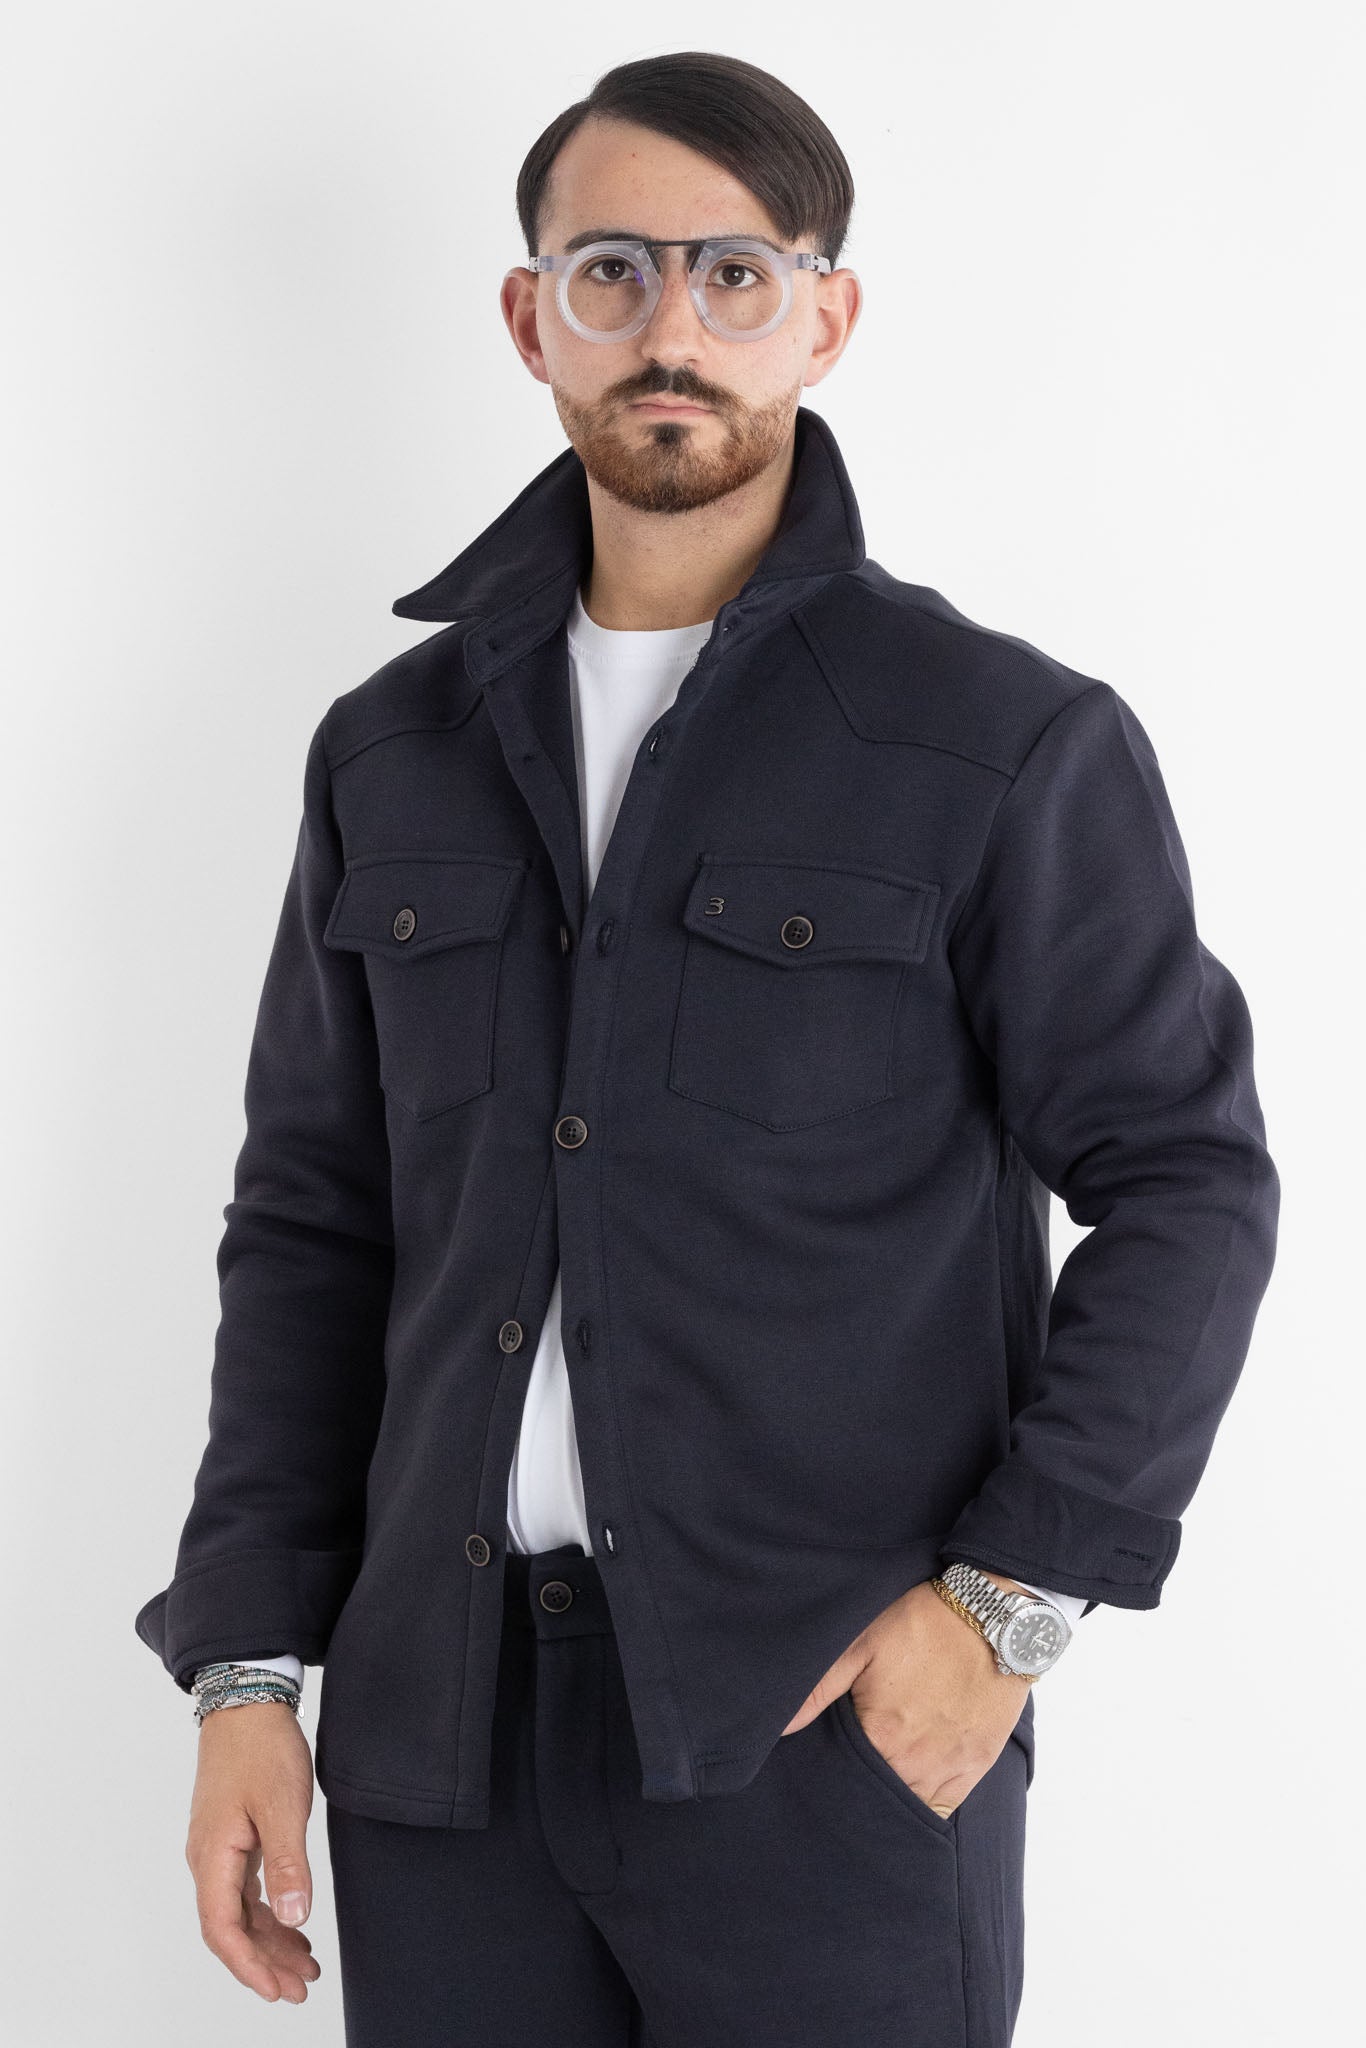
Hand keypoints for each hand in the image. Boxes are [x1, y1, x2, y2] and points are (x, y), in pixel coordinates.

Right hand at [185, 1701, 322, 2003]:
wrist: (246, 1702)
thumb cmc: (261, 1749)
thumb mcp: (283, 1806)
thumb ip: (288, 1863)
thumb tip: (294, 1918)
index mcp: (213, 1856)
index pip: (222, 1928)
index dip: (248, 1964)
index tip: (275, 1990)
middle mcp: (208, 1859)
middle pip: (230, 1928)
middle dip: (263, 1963)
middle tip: (299, 1989)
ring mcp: (219, 1848)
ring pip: (239, 1911)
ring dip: (268, 1940)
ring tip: (304, 1965)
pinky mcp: (233, 1837)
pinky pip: (245, 1890)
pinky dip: (268, 1912)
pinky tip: (292, 1923)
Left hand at [780, 1572, 1031, 1816]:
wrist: (993, 1616)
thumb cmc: (923, 1623)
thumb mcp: (862, 1642)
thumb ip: (819, 1688)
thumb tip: (781, 1727)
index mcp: (883, 1736)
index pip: (845, 1778)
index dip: (830, 1773)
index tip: (821, 1766)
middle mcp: (916, 1762)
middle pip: (876, 1796)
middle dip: (858, 1790)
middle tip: (844, 1774)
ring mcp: (949, 1767)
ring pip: (910, 1805)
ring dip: (890, 1797)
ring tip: (874, 1780)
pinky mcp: (976, 1763)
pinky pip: (945, 1805)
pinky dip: (925, 1803)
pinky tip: (908, 1790)